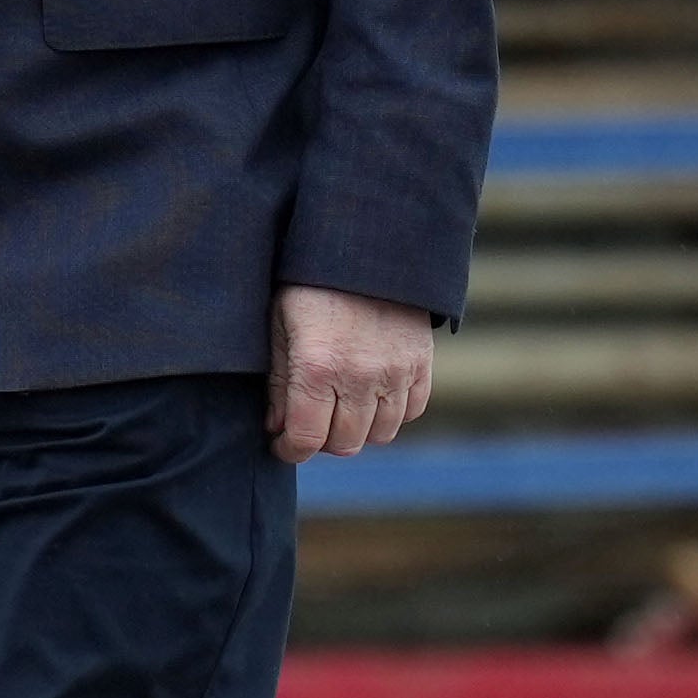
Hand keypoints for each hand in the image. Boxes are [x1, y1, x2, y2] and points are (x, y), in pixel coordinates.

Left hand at [269, 283, 434, 461]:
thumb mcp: (280, 325)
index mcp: (317, 368)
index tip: (283, 444)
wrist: (365, 248)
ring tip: (341, 410)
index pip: (307, 439)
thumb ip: (279, 381)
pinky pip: (412, 410)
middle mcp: (360, 376)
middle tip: (310, 423)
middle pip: (345, 444)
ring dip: (358, 430)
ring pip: (381, 434)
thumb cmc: (310, 285)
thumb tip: (276, 428)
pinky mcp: (421, 362)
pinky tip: (372, 396)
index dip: (290, 450)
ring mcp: (396, 371)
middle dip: (322, 441)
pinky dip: (392, 412)